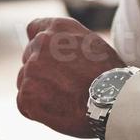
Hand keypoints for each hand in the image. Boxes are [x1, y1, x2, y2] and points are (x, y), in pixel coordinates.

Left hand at [15, 16, 124, 138]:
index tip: (48, 58)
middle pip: (29, 57)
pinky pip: (25, 102)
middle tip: (62, 85)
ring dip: (38, 90)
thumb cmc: (110, 76)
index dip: (41, 46)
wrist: (114, 102)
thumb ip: (68, 41)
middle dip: (41, 70)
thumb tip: (56, 47)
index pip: (34, 29)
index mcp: (57, 28)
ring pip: (26, 80)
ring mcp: (31, 69)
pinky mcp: (27, 95)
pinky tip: (57, 111)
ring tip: (63, 100)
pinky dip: (37, 110)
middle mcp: (40, 44)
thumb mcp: (92, 44)